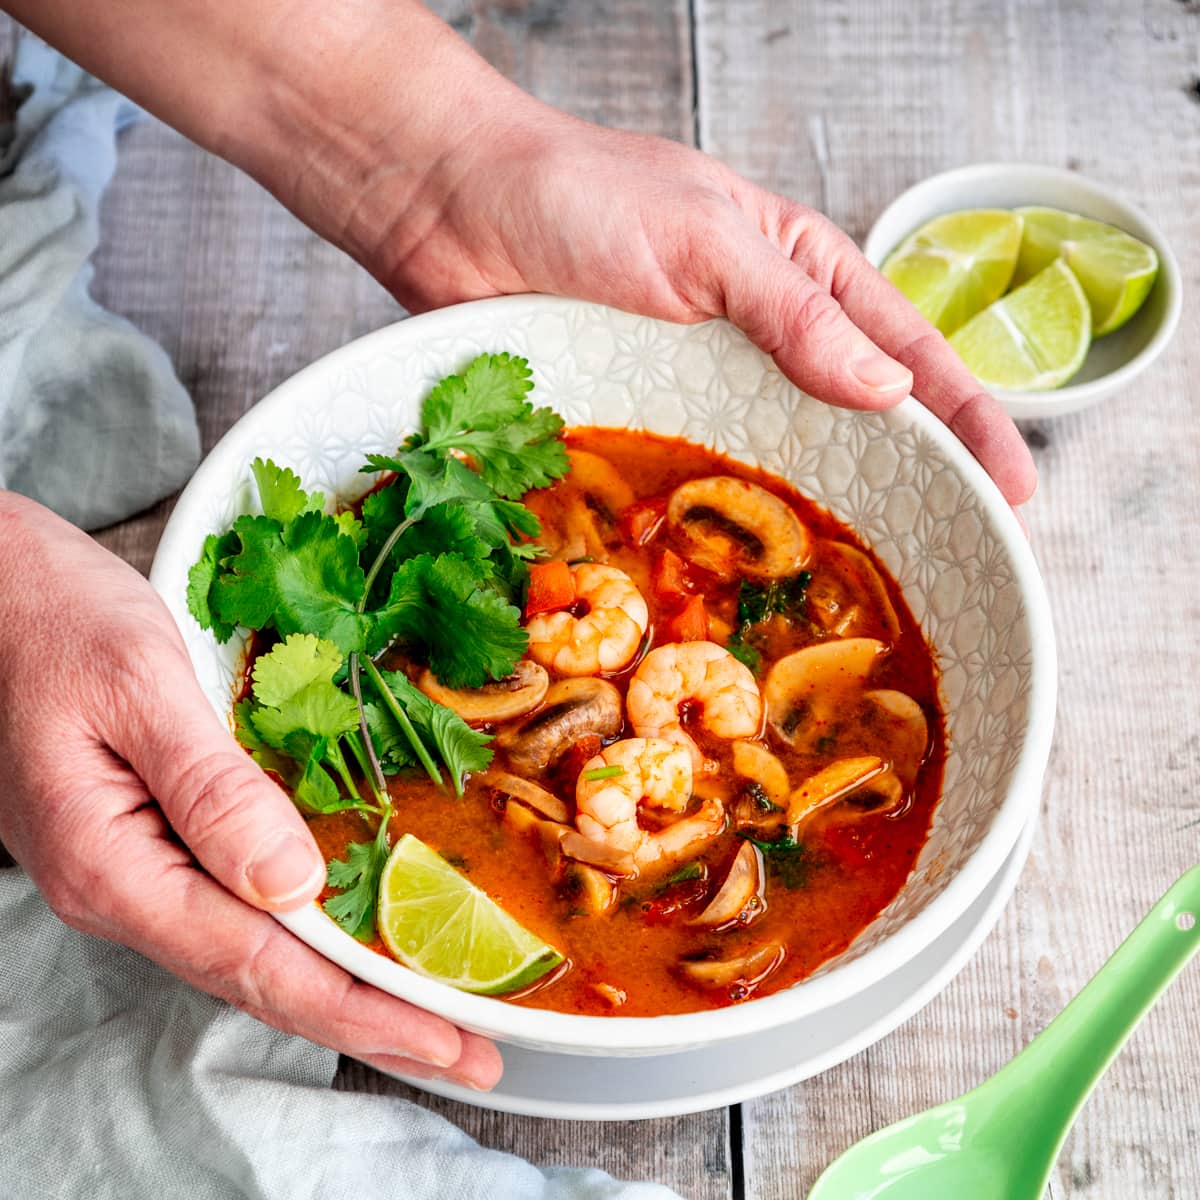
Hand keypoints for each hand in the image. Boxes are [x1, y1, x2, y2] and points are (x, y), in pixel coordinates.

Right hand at [0, 493, 501, 1089]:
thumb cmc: (55, 618)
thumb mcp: (139, 686)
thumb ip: (210, 788)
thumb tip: (292, 884)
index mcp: (112, 864)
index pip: (258, 964)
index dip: (360, 1009)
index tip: (446, 1040)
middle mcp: (122, 886)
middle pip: (262, 977)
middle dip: (372, 1020)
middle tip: (470, 1053)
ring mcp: (134, 868)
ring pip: (253, 950)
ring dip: (347, 985)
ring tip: (431, 1011)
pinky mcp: (151, 838)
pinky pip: (239, 904)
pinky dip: (309, 935)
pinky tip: (355, 938)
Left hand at [362, 112, 1035, 506]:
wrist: (450, 208)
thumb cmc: (576, 196)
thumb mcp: (704, 240)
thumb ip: (798, 316)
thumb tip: (890, 392)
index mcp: (799, 274)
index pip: (908, 353)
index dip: (968, 422)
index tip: (1014, 492)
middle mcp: (758, 335)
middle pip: (854, 419)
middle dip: (905, 484)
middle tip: (950, 560)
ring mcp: (697, 383)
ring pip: (777, 458)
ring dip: (815, 515)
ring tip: (860, 583)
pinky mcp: (639, 416)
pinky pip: (696, 476)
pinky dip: (724, 518)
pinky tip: (740, 565)